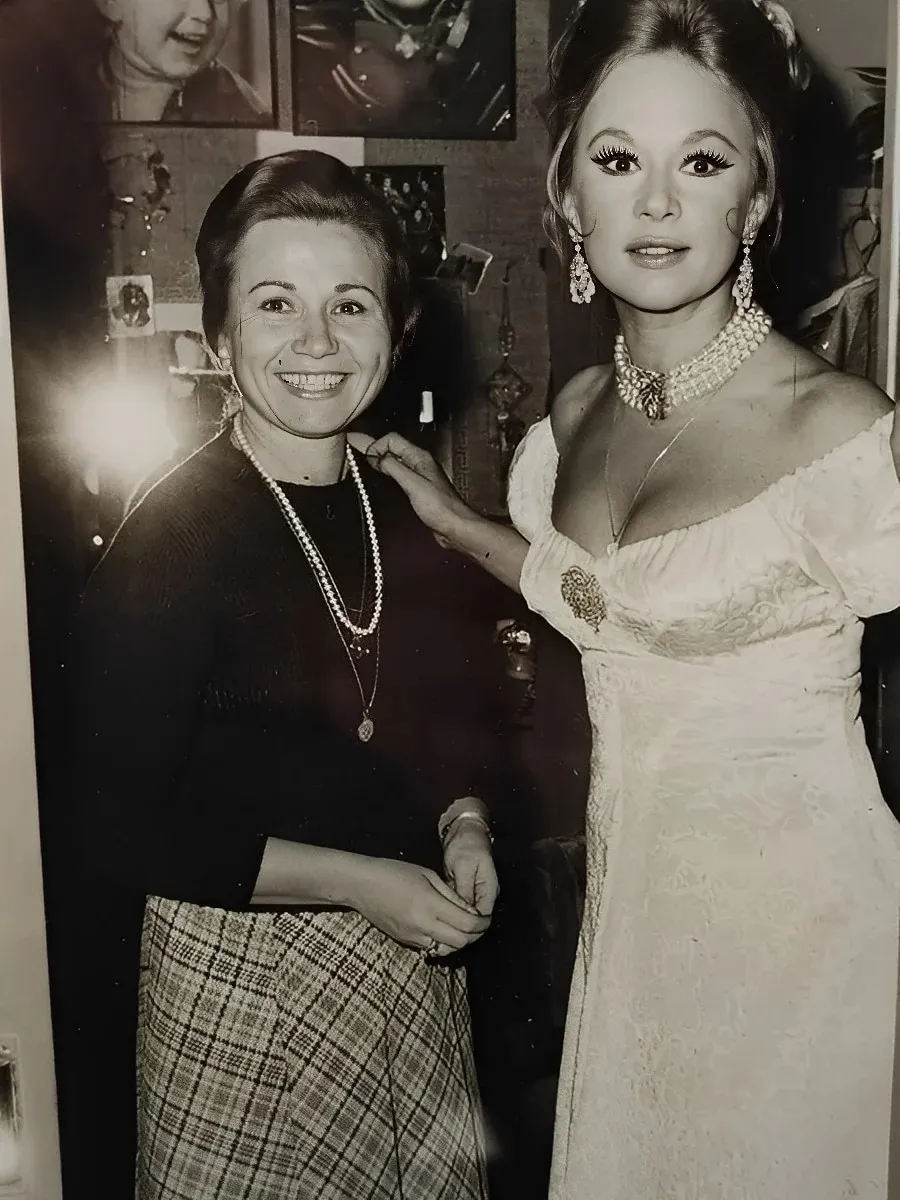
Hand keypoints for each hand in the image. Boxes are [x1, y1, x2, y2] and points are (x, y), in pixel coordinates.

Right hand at [348, 857, 489, 952]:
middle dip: (475, 935)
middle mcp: (422, 925)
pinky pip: (430, 947)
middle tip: (479, 924)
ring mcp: (412, 936)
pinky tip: (442, 928)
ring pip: (446, 949)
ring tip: (461, 926)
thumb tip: (471, 910)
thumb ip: (451, 894)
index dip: (482, 923)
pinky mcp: (404, 941)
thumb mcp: (427, 875)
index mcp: (430, 904)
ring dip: (458, 940)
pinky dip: (442, 941)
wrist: (360, 885)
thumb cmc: (393, 872)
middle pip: (461, 942)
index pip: (467, 924)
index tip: (486, 918)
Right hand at [358, 432, 468, 541]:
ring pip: (395, 463)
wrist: (455, 526)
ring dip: (382, 466)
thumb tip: (375, 457)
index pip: (392, 439)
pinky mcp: (418, 489)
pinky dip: (388, 477)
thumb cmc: (441, 508)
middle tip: (363, 466)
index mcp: (420, 457)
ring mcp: (419, 476)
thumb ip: (393, 468)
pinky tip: (383, 485)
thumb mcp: (413, 484)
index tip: (366, 460)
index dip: (377, 446)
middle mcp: (420, 463)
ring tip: (369, 474)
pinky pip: (400, 476)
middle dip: (377, 454)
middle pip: (393, 449)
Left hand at [443, 822, 498, 919]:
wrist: (464, 830)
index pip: (483, 917)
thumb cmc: (466, 844)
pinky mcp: (465, 888)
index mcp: (489, 889)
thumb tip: (464, 912)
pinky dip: (451, 907)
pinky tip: (439, 909)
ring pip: (466, 912)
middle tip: (442, 926)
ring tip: (438, 920)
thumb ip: (465, 890)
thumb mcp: (464, 867)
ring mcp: (475, 891)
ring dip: (455, 916)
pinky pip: (460, 903)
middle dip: (461, 923)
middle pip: (475, 918)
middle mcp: (484, 893)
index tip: (453, 928)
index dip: (470, 927)